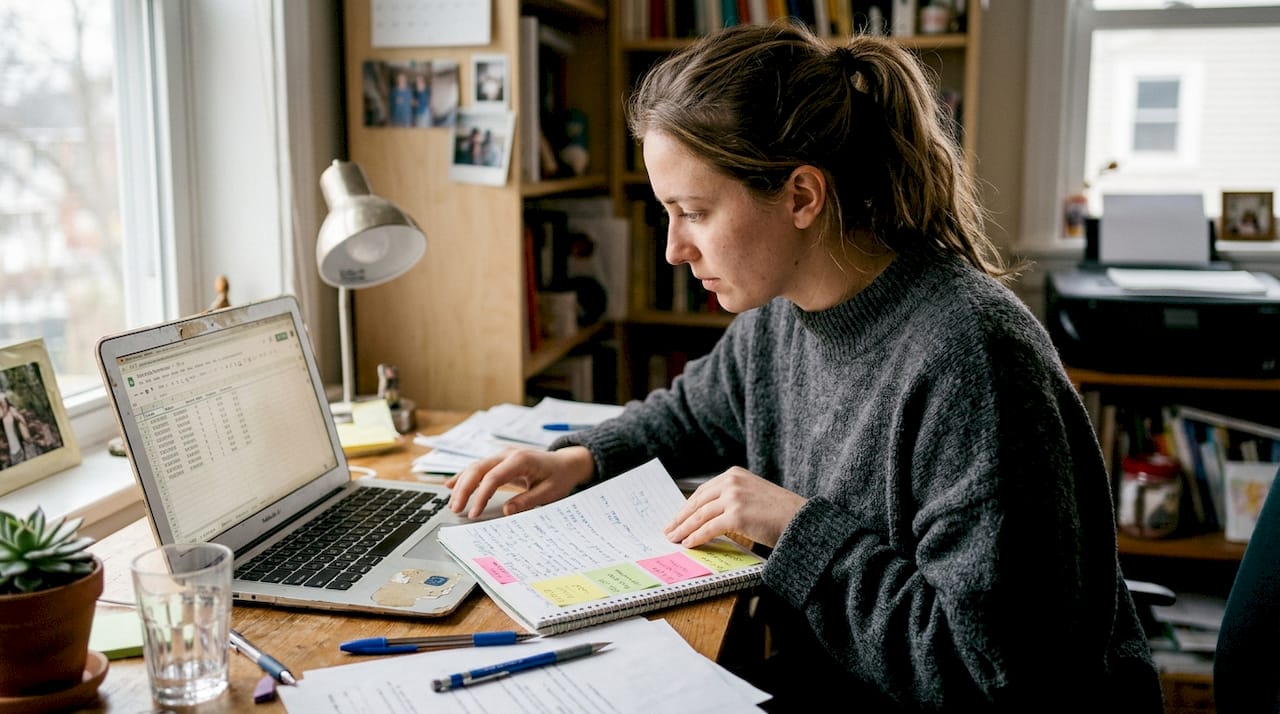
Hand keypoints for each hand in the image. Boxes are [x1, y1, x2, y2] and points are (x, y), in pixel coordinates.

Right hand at [446, 446, 595, 517]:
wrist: (566, 463)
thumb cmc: (559, 477)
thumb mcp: (550, 492)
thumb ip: (528, 501)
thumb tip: (506, 512)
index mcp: (520, 460)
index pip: (493, 478)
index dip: (481, 496)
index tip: (474, 513)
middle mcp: (507, 454)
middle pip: (478, 469)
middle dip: (464, 490)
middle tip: (456, 509)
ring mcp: (502, 456)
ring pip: (475, 467)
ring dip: (461, 485)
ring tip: (453, 504)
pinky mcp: (499, 461)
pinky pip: (478, 468)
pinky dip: (464, 477)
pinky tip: (451, 485)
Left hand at [664, 467, 806, 548]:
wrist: (801, 519)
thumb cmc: (780, 512)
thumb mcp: (752, 495)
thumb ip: (732, 499)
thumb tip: (707, 517)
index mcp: (734, 474)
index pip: (703, 491)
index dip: (688, 506)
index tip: (677, 517)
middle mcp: (731, 481)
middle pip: (697, 502)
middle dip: (680, 518)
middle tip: (669, 530)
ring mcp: (734, 497)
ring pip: (700, 516)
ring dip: (684, 529)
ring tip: (674, 539)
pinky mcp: (737, 514)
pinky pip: (709, 528)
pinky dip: (697, 537)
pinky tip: (689, 544)